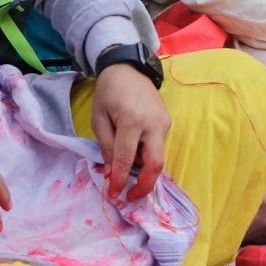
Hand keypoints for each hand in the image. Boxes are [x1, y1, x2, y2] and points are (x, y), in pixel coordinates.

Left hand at [91, 60, 171, 201]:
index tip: (113, 195)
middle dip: (144, 185)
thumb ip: (105, 147)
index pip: (126, 159)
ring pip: (158, 156)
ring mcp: (163, 122)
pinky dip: (147, 156)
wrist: (128, 68)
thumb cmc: (108, 92)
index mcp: (132, 121)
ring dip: (144, 170)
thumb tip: (111, 173)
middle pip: (156, 164)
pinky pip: (158, 146)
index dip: (119, 180)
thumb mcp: (98, 119)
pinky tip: (135, 153)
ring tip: (127, 172)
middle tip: (131, 196)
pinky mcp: (167, 122)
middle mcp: (152, 123)